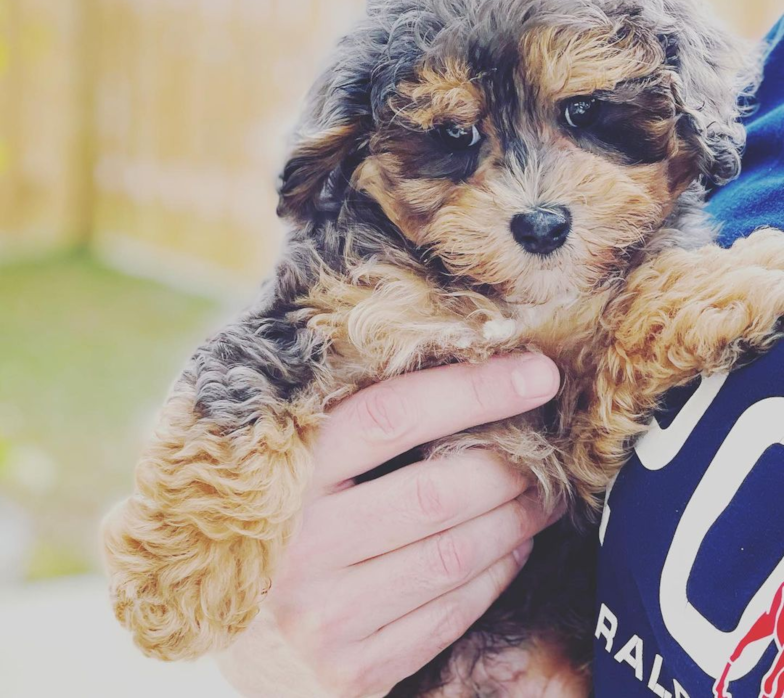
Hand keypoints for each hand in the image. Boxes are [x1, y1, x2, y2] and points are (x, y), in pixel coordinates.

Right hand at [218, 354, 561, 697]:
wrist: (230, 636)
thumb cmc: (281, 523)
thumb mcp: (293, 462)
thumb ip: (354, 423)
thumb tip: (465, 367)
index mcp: (284, 472)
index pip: (390, 416)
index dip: (471, 391)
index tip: (537, 374)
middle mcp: (300, 546)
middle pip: (435, 492)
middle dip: (509, 467)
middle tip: (545, 451)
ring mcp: (325, 613)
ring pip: (454, 556)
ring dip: (517, 521)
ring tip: (543, 495)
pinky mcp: (353, 667)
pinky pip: (450, 614)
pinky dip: (498, 574)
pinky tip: (513, 547)